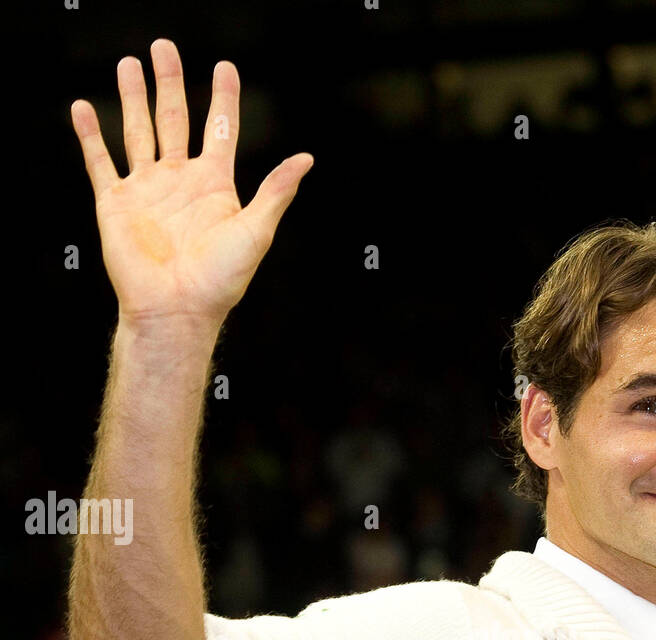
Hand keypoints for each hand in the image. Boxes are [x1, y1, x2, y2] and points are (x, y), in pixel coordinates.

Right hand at [70, 37, 312, 331]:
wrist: (176, 311)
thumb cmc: (219, 281)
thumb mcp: (256, 231)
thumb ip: (276, 191)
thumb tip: (306, 159)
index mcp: (214, 186)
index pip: (220, 130)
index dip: (223, 98)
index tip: (225, 67)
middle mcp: (179, 182)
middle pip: (175, 119)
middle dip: (170, 83)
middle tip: (164, 46)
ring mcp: (146, 190)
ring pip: (137, 131)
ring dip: (133, 97)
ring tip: (129, 63)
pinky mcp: (115, 203)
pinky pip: (99, 161)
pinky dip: (89, 134)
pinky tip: (83, 107)